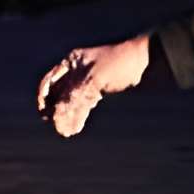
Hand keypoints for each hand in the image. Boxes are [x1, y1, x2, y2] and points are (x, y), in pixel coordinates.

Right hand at [35, 32, 150, 137]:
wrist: (149, 63)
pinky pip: (84, 105)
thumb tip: (57, 118)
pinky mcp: (101, 91)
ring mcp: (90, 81)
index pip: (50, 81)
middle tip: (57, 127)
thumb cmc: (120, 64)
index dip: (44, 97)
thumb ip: (74, 98)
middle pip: (60, 93)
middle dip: (56, 110)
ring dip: (67, 116)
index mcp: (73, 61)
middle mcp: (78, 70)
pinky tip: (76, 127)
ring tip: (66, 132)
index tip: (44, 114)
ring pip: (72, 101)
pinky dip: (79, 116)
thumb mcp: (94, 80)